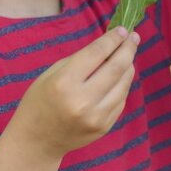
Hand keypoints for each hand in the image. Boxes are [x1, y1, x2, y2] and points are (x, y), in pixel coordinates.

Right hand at [14, 27, 139, 161]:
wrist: (36, 141)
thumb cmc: (41, 101)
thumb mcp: (53, 74)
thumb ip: (81, 59)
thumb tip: (110, 45)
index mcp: (64, 82)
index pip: (97, 53)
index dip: (112, 39)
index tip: (122, 29)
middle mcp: (83, 100)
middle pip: (116, 67)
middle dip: (128, 48)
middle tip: (133, 37)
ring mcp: (96, 116)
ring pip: (124, 84)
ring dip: (129, 66)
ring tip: (127, 55)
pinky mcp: (104, 126)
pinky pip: (121, 99)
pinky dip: (122, 85)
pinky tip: (119, 77)